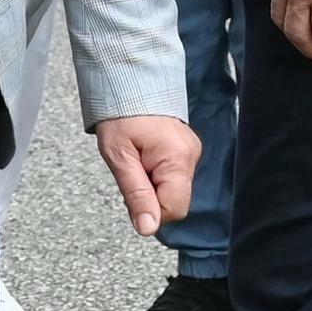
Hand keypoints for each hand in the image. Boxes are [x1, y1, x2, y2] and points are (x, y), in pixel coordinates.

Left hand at [94, 112, 201, 234]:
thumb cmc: (121, 115)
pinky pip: (173, 176)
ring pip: (173, 190)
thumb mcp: (119, 157)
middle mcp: (191, 156)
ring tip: (136, 162)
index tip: (131, 193)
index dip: (151, 210)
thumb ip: (135, 194)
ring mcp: (191, 152)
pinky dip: (156, 175)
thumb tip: (148, 228)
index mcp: (177, 158)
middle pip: (175, 201)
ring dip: (152, 186)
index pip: (174, 209)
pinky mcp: (187, 150)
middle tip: (131, 173)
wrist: (130, 82)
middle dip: (150, 198)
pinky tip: (144, 158)